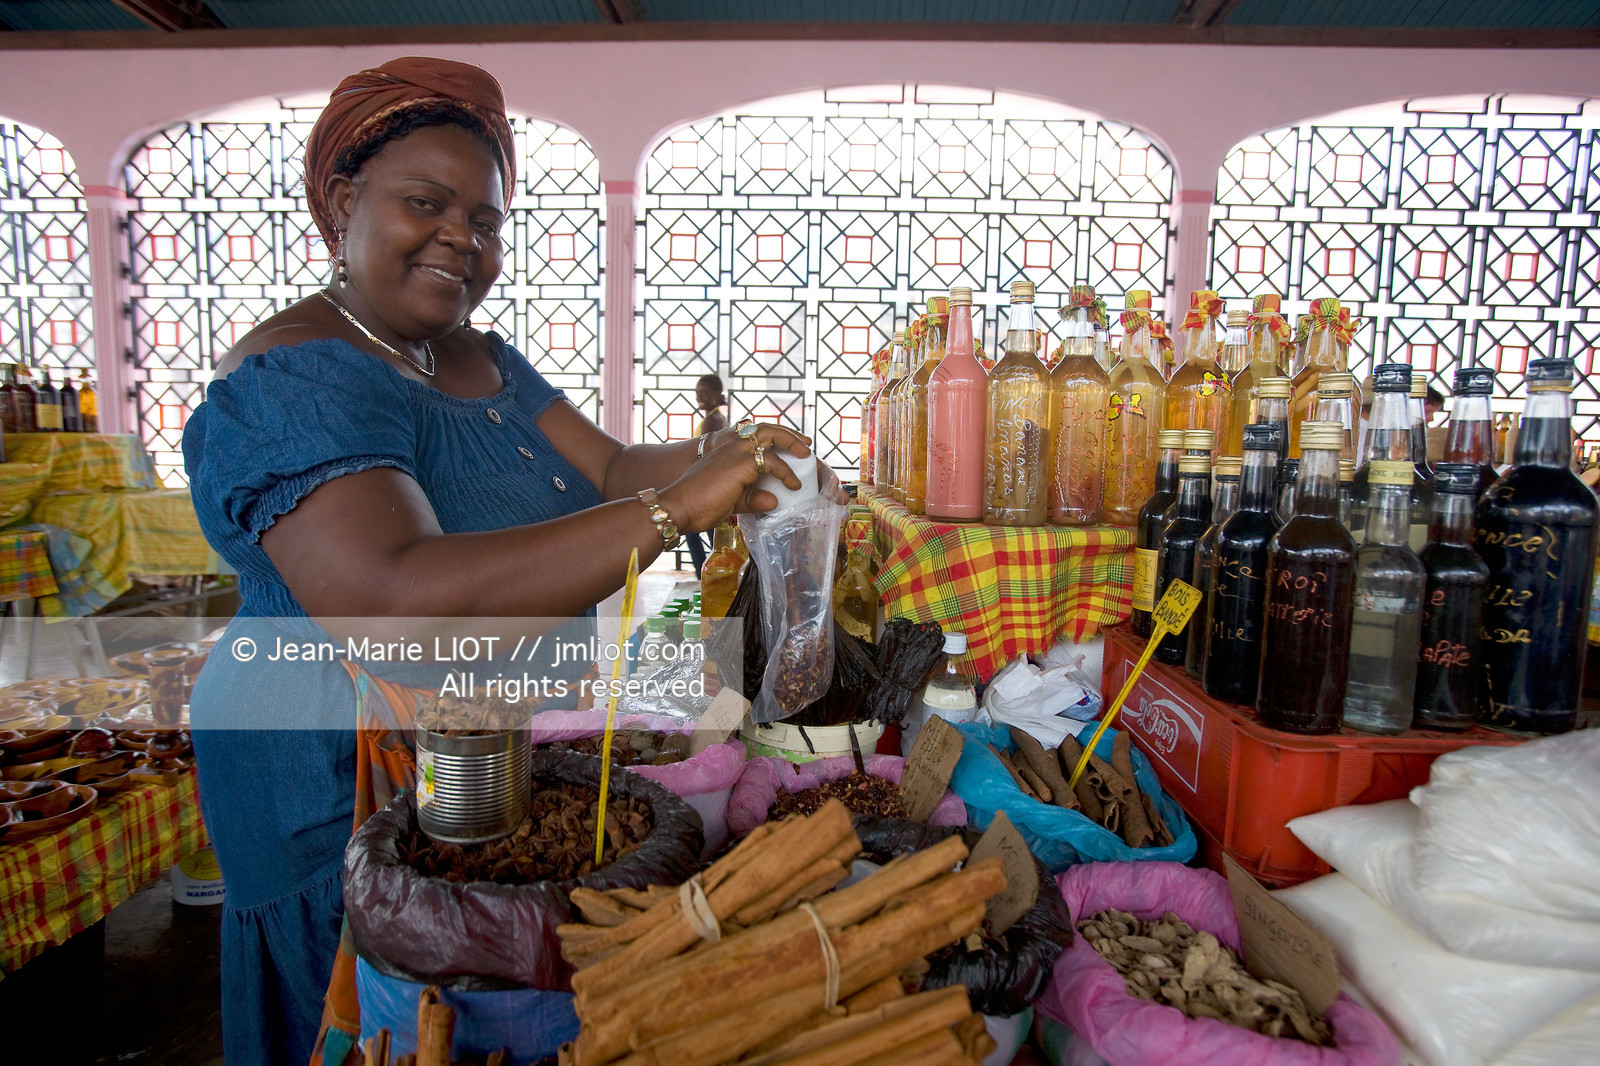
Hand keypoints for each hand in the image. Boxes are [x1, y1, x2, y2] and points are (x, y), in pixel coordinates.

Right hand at [659, 422, 812, 531]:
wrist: (679, 507)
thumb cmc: (698, 504)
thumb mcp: (731, 501)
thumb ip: (752, 499)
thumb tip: (773, 501)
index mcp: (726, 451)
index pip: (754, 435)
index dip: (774, 437)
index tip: (790, 445)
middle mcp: (732, 446)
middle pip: (766, 428)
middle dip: (788, 434)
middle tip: (805, 445)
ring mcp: (736, 452)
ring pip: (771, 435)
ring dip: (791, 442)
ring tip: (806, 455)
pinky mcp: (742, 464)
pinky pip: (772, 462)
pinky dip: (786, 472)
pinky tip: (793, 484)